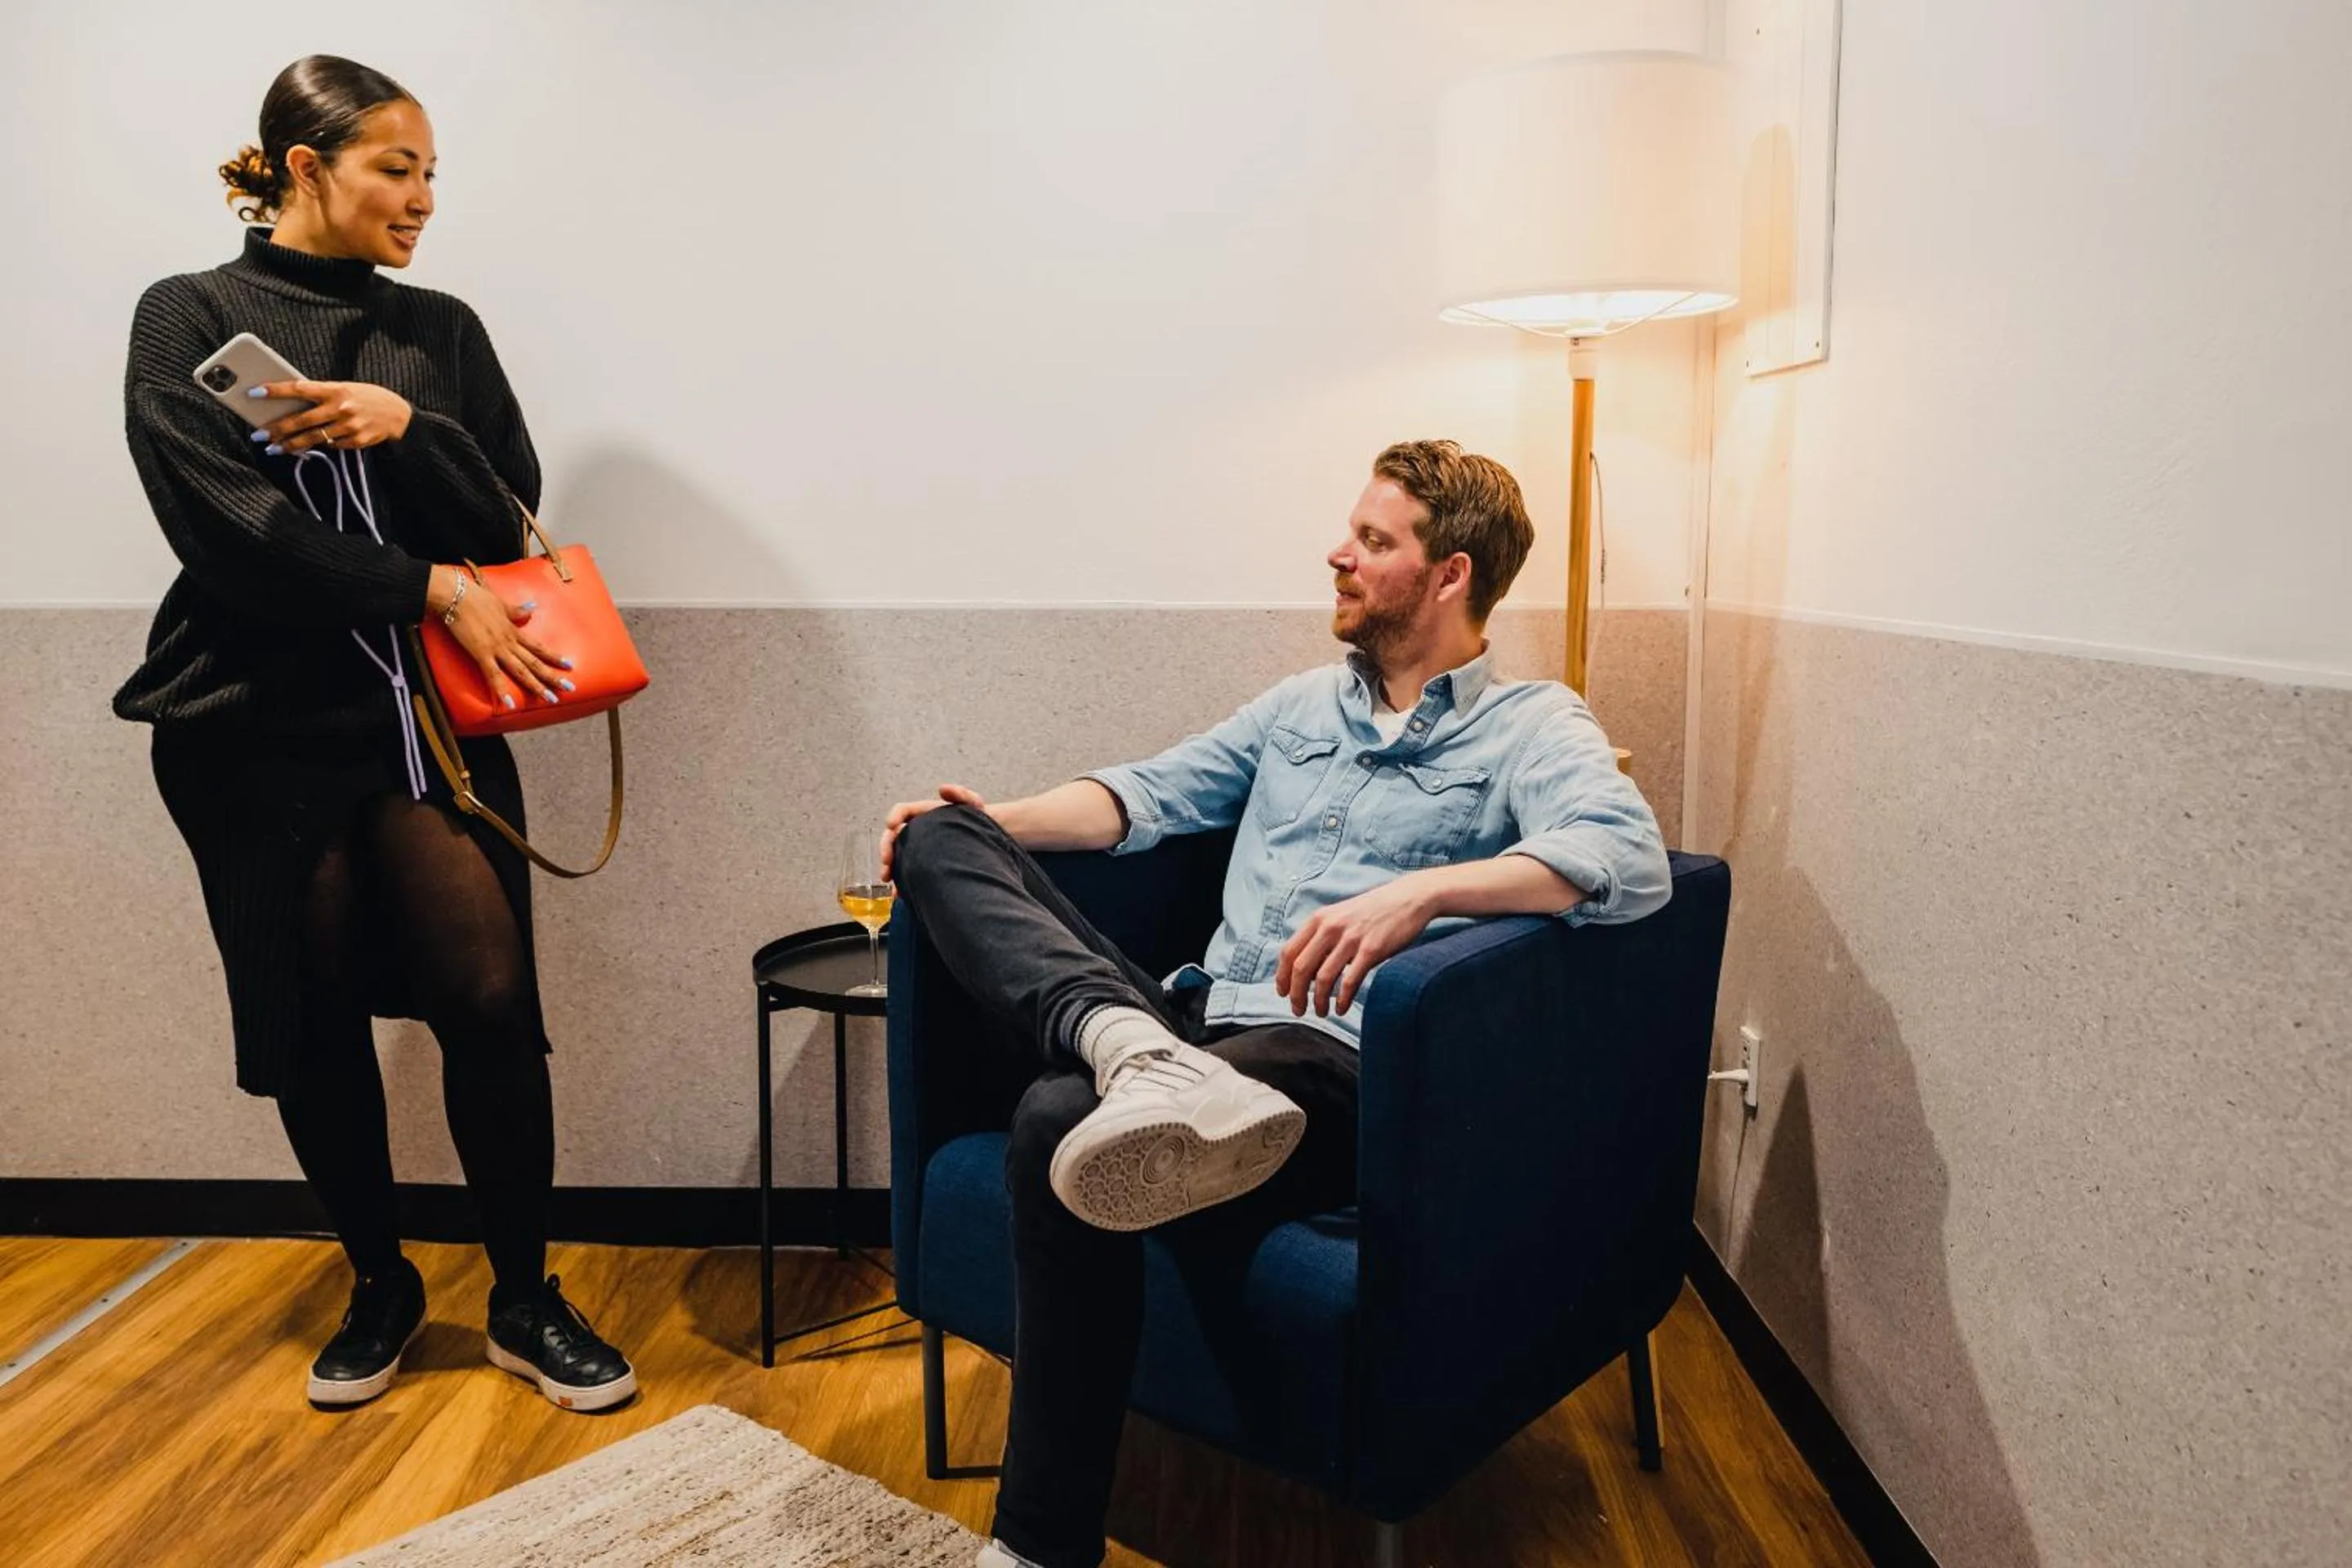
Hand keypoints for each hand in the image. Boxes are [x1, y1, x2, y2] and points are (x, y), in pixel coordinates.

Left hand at [251, 379, 412, 455]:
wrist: (397, 414)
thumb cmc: (364, 397)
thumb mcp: (344, 388)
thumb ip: (320, 394)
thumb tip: (290, 402)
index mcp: (335, 389)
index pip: (299, 388)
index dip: (276, 390)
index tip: (254, 393)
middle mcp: (341, 408)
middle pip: (302, 420)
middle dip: (277, 429)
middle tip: (258, 435)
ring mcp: (349, 426)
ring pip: (313, 438)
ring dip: (290, 445)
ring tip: (273, 448)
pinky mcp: (356, 441)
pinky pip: (330, 445)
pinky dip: (318, 446)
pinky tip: (307, 448)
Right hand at [428, 567, 571, 708]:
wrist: (456, 595)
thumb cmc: (476, 597)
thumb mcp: (501, 604)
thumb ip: (516, 610)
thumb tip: (532, 607)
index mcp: (514, 630)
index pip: (539, 647)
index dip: (554, 657)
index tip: (570, 666)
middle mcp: (510, 642)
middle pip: (535, 663)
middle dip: (553, 677)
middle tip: (570, 689)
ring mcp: (497, 648)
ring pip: (521, 671)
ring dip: (537, 686)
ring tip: (551, 699)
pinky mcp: (481, 654)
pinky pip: (493, 675)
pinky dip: (501, 689)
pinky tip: (509, 704)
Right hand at [880, 784, 987, 879]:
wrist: (988, 840)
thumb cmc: (978, 819)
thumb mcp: (973, 803)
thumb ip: (960, 793)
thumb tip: (942, 789)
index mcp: (924, 814)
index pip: (902, 811)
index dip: (894, 816)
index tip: (892, 825)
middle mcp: (918, 830)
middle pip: (893, 837)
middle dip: (887, 848)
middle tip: (887, 861)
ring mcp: (919, 848)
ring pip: (897, 857)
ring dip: (890, 867)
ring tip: (888, 878)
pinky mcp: (924, 865)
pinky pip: (908, 873)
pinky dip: (902, 883)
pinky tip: (900, 893)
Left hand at [1275, 877, 1436, 1017]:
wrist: (1408, 898)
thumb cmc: (1373, 911)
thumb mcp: (1340, 916)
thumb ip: (1322, 937)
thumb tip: (1308, 970)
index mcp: (1319, 919)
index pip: (1289, 952)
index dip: (1282, 977)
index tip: (1283, 993)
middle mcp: (1331, 927)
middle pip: (1301, 969)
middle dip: (1296, 995)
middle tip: (1298, 1010)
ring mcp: (1351, 939)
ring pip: (1324, 978)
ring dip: (1318, 1001)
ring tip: (1321, 1012)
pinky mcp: (1372, 950)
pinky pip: (1350, 981)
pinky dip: (1342, 999)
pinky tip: (1341, 1008)